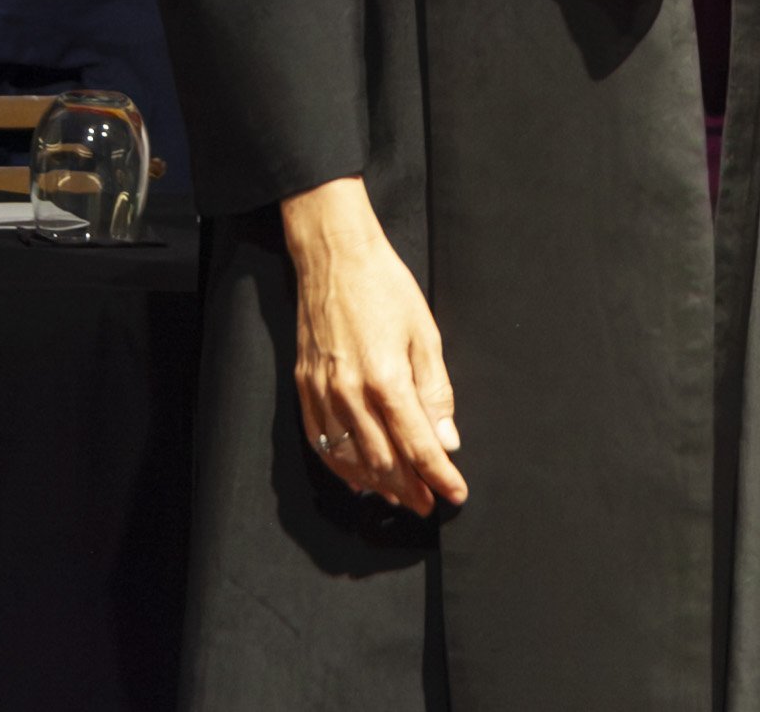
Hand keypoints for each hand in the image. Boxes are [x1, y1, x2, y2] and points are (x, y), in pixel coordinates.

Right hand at [280, 175, 465, 514]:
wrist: (334, 257)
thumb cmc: (385, 288)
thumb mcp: (426, 335)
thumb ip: (436, 393)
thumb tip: (447, 441)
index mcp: (387, 379)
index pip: (418, 446)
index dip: (439, 476)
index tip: (455, 493)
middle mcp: (351, 394)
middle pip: (384, 461)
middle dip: (410, 489)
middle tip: (428, 503)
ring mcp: (323, 393)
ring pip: (350, 459)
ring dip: (378, 484)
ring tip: (399, 497)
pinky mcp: (304, 388)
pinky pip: (321, 442)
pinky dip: (341, 467)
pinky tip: (358, 478)